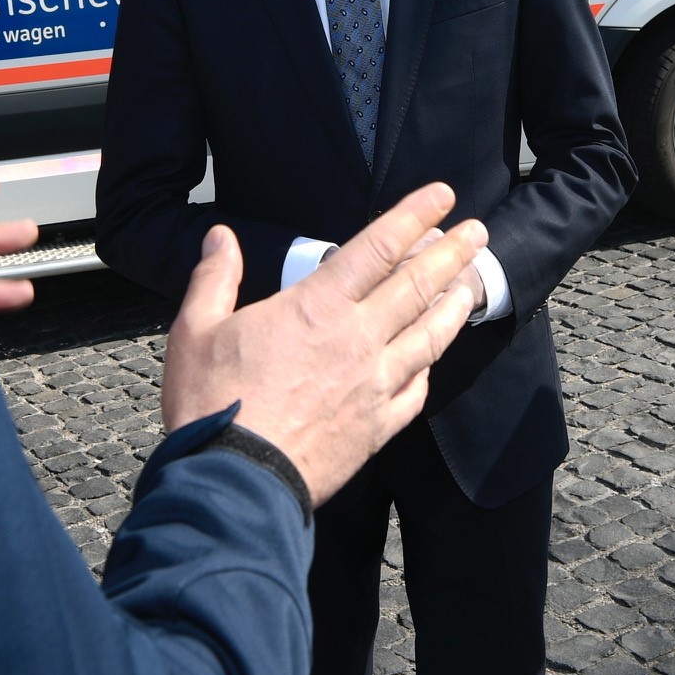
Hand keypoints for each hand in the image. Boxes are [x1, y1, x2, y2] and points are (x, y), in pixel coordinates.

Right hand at [162, 184, 488, 502]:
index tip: (442, 195)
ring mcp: (374, 385)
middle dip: (451, 253)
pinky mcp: (377, 427)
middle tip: (478, 232)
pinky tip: (432, 360)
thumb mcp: (197, 329)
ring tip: (471, 285)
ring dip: (454, 306)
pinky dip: (428, 368)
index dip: (414, 216)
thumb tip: (220, 237)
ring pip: (428, 336)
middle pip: (417, 286)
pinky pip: (415, 390)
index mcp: (316, 307)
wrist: (235, 479)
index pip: (377, 248)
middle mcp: (357, 340)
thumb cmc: (212, 403)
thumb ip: (215, 277)